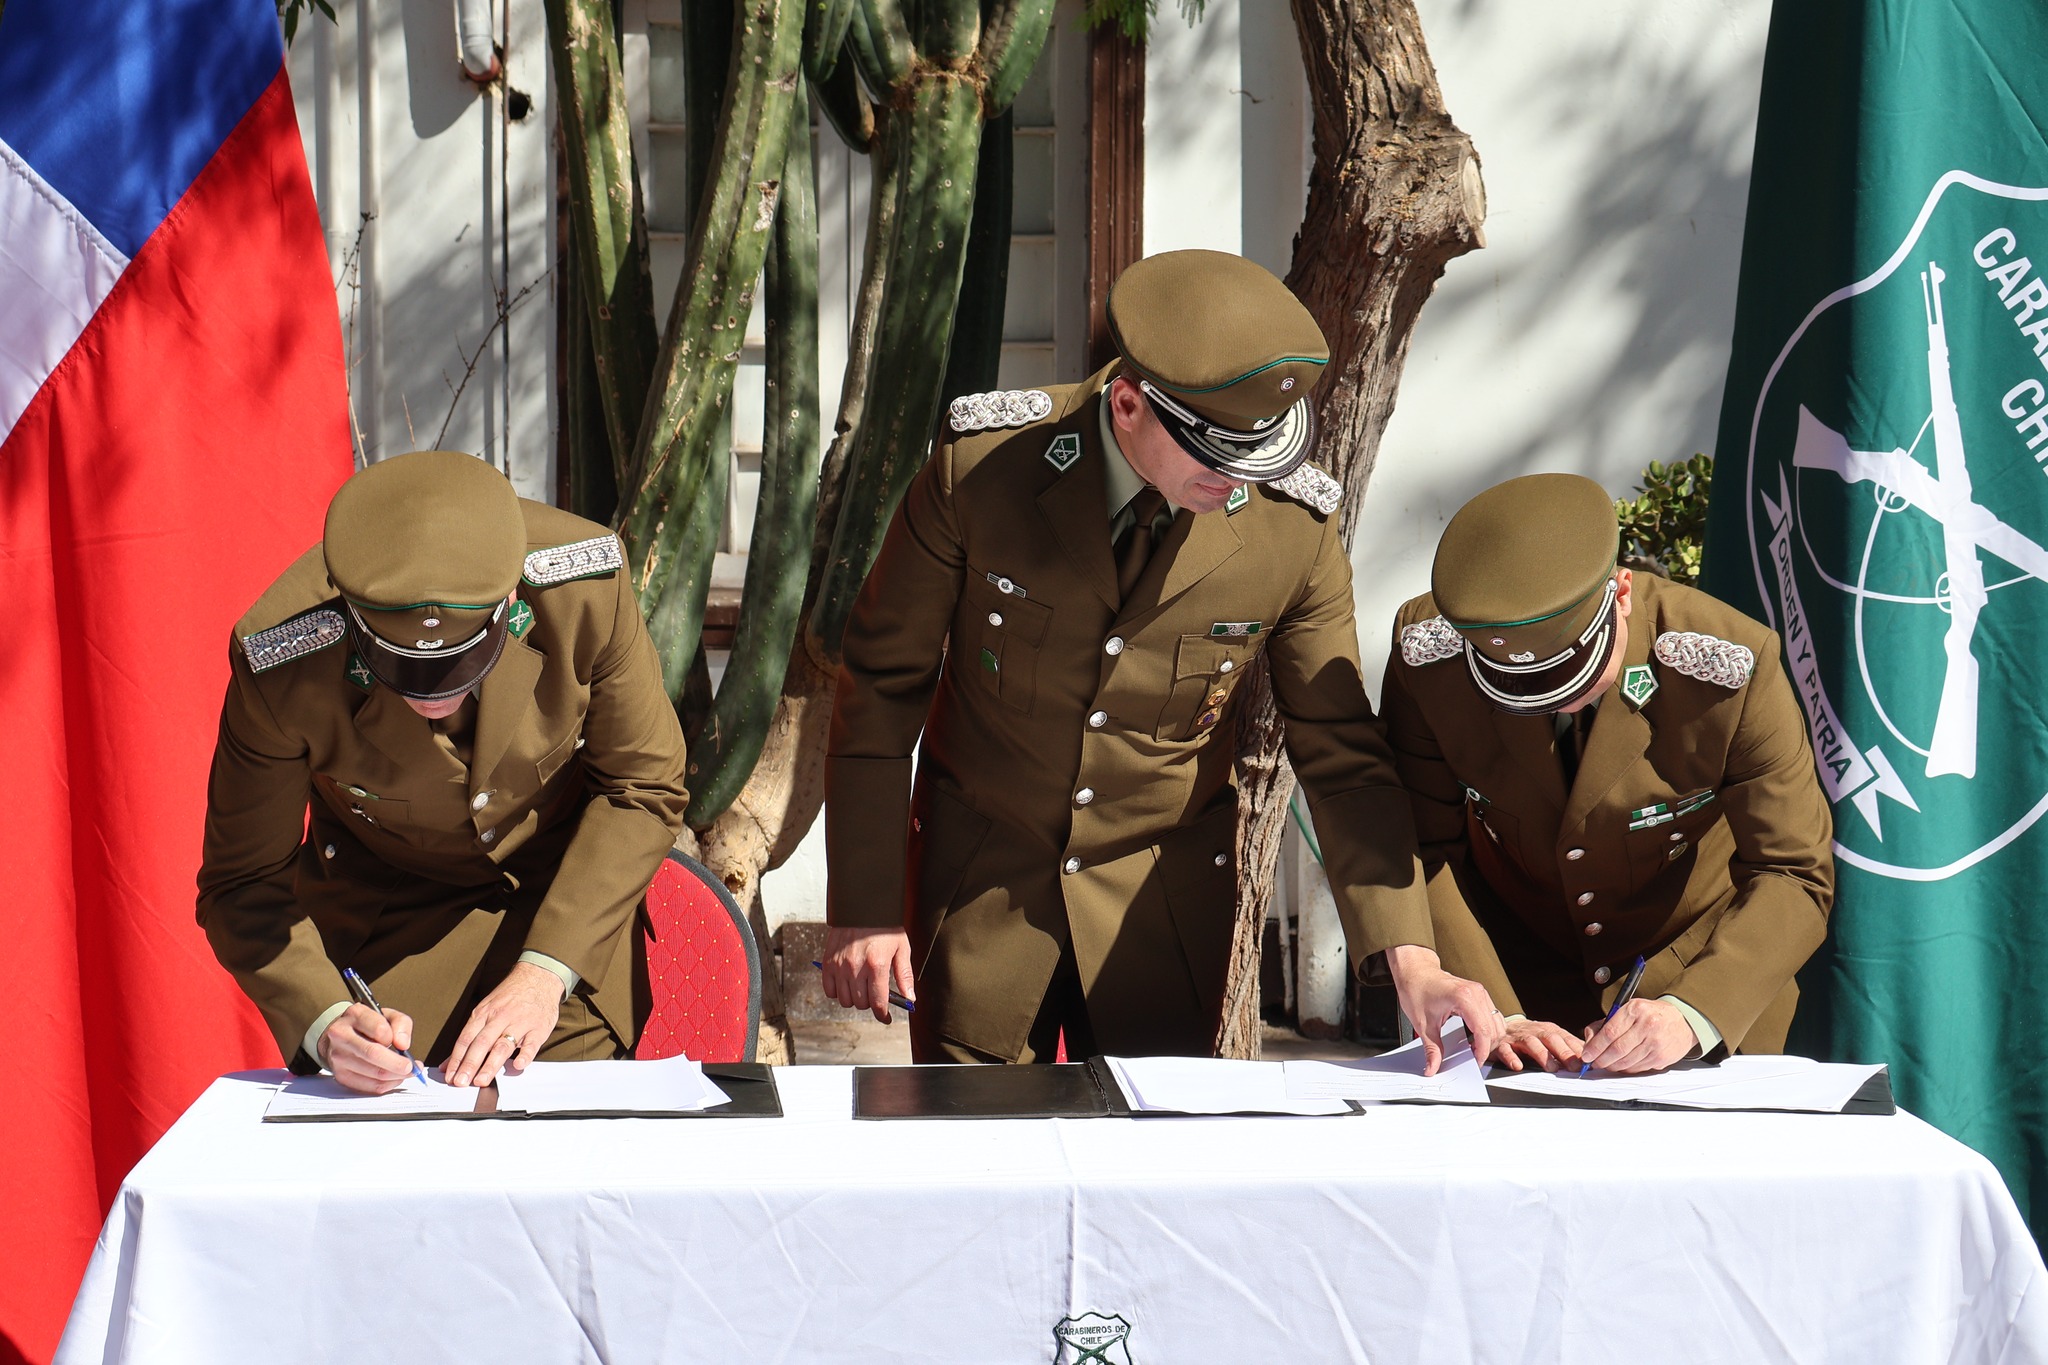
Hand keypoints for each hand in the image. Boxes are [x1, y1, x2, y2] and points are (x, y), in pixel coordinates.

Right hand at [318, 1003, 415, 1094]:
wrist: (340, 1035)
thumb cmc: (367, 1025)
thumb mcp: (387, 1015)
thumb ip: (401, 1023)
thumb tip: (403, 1044)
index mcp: (355, 1015)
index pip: (379, 1029)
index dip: (394, 1039)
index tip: (402, 1045)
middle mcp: (342, 1035)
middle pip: (373, 1054)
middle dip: (397, 1063)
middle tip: (411, 1067)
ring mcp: (338, 1057)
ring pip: (373, 1073)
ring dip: (396, 1076)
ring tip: (407, 1072)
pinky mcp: (341, 1075)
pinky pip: (369, 1086)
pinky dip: (387, 1084)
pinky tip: (395, 1078)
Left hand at [444, 962, 564, 1086]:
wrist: (539, 976)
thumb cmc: (509, 997)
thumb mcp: (486, 1009)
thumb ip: (469, 1037)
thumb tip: (447, 1064)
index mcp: (484, 1013)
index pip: (466, 1039)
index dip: (456, 1059)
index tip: (450, 1076)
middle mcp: (500, 1017)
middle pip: (481, 1043)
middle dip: (470, 1064)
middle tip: (460, 1083)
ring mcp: (520, 1022)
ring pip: (503, 1045)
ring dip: (491, 1064)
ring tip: (482, 1081)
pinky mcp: (539, 1028)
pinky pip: (531, 1043)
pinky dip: (525, 1054)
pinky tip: (517, 1065)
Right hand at [821, 925, 913, 1022]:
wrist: (862, 906)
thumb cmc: (884, 927)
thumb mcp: (902, 948)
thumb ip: (904, 976)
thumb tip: (910, 1000)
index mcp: (877, 965)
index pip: (878, 1002)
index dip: (882, 1015)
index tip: (885, 1017)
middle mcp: (856, 967)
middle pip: (861, 1004)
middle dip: (870, 1003)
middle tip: (875, 994)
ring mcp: (840, 965)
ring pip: (844, 1000)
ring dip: (854, 999)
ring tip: (861, 988)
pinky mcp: (828, 962)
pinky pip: (829, 990)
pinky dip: (837, 992)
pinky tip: (846, 984)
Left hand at [1382, 944, 1506, 1075]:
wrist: (1415, 971)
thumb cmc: (1417, 990)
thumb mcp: (1423, 1024)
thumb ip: (1431, 1049)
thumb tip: (1433, 1068)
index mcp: (1464, 998)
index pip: (1484, 1032)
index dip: (1482, 1052)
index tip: (1475, 1063)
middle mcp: (1476, 993)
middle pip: (1494, 1029)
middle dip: (1487, 1047)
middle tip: (1472, 1059)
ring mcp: (1480, 992)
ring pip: (1498, 1023)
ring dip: (1490, 1039)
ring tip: (1474, 1050)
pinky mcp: (1480, 994)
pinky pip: (1493, 1015)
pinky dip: (1489, 1029)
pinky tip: (1475, 1038)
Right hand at [1487, 1017, 1583, 1072]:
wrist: (1499, 1028)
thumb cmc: (1530, 1036)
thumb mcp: (1551, 1038)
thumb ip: (1569, 1047)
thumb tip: (1592, 1057)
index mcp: (1549, 1030)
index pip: (1565, 1038)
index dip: (1577, 1049)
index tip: (1588, 1062)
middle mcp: (1535, 1032)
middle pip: (1550, 1039)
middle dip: (1564, 1052)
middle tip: (1575, 1067)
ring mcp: (1518, 1038)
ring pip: (1531, 1043)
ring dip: (1542, 1055)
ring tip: (1552, 1068)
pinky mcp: (1502, 1045)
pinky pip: (1506, 1050)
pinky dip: (1511, 1058)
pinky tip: (1518, 1066)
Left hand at [1581, 998, 1695, 1073]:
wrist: (1682, 1021)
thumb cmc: (1650, 1015)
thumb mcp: (1628, 1010)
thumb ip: (1606, 1023)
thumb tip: (1589, 1042)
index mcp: (1635, 1010)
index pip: (1610, 1032)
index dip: (1595, 1047)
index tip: (1587, 1054)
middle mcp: (1647, 1025)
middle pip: (1617, 1049)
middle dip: (1601, 1059)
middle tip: (1594, 1063)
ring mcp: (1656, 1042)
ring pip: (1627, 1061)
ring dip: (1613, 1066)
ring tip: (1607, 1064)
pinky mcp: (1662, 1057)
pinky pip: (1638, 1068)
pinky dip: (1626, 1069)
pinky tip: (1622, 1065)